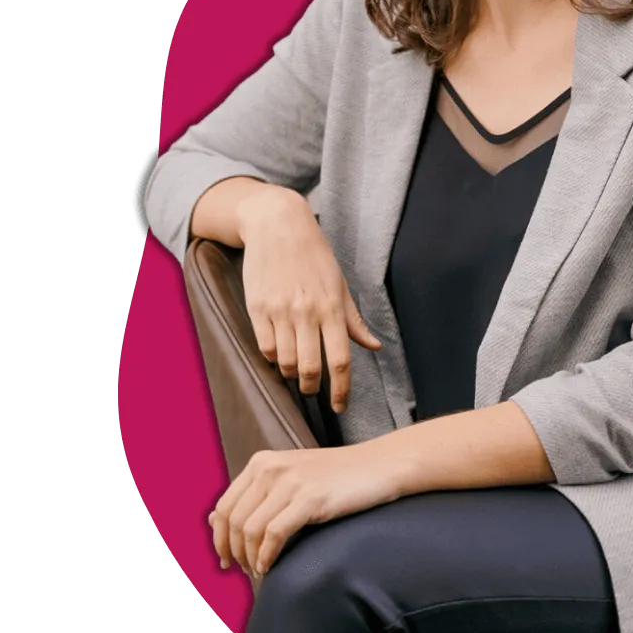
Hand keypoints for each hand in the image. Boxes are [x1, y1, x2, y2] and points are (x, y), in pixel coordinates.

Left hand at [209, 444, 403, 576]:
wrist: (378, 465)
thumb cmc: (335, 475)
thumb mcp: (289, 478)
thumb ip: (252, 495)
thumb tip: (211, 520)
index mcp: (263, 461)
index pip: (224, 506)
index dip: (220, 539)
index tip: (226, 560)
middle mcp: (272, 468)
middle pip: (234, 521)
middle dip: (233, 552)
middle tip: (244, 570)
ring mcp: (291, 481)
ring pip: (251, 530)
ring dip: (250, 558)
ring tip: (260, 569)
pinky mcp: (310, 498)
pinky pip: (274, 535)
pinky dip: (267, 557)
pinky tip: (271, 565)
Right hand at [237, 187, 381, 412]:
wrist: (278, 225)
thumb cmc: (314, 255)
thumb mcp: (340, 284)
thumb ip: (354, 320)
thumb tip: (374, 346)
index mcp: (332, 307)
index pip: (340, 359)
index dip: (342, 389)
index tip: (341, 406)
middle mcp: (307, 312)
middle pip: (310, 368)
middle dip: (312, 388)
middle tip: (313, 390)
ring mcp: (280, 311)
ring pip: (286, 362)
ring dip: (292, 374)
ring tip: (297, 370)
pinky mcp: (257, 308)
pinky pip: (266, 347)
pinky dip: (274, 357)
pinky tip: (280, 352)